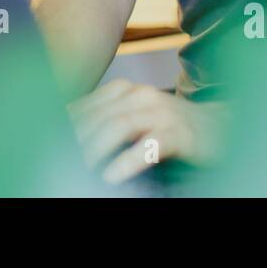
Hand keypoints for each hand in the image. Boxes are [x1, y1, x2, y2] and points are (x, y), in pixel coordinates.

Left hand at [67, 79, 226, 184]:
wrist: (221, 127)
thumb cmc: (170, 126)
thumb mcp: (135, 117)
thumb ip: (106, 121)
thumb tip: (66, 139)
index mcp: (124, 90)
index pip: (84, 106)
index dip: (64, 125)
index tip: (45, 144)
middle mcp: (140, 96)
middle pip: (97, 117)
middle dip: (75, 140)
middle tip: (56, 163)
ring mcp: (161, 112)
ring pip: (118, 127)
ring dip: (95, 151)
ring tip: (79, 171)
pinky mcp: (180, 134)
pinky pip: (149, 146)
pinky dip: (126, 162)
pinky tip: (110, 177)